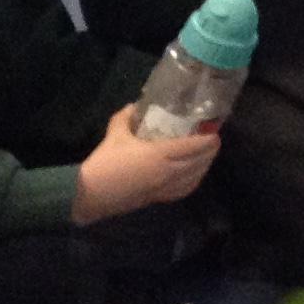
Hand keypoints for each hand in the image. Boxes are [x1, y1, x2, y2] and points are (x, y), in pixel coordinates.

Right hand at [74, 106, 217, 224]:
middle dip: (210, 151)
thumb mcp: (115, 134)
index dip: (209, 139)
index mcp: (161, 154)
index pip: (196, 146)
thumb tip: (135, 105)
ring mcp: (165, 187)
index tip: (214, 131)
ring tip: (205, 155)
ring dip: (204, 165)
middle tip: (212, 140)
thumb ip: (126, 117)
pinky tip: (192, 174)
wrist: (89, 195)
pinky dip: (193, 180)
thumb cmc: (104, 163)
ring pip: (195, 177)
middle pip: (201, 161)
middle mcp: (169, 171)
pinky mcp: (158, 198)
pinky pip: (184, 190)